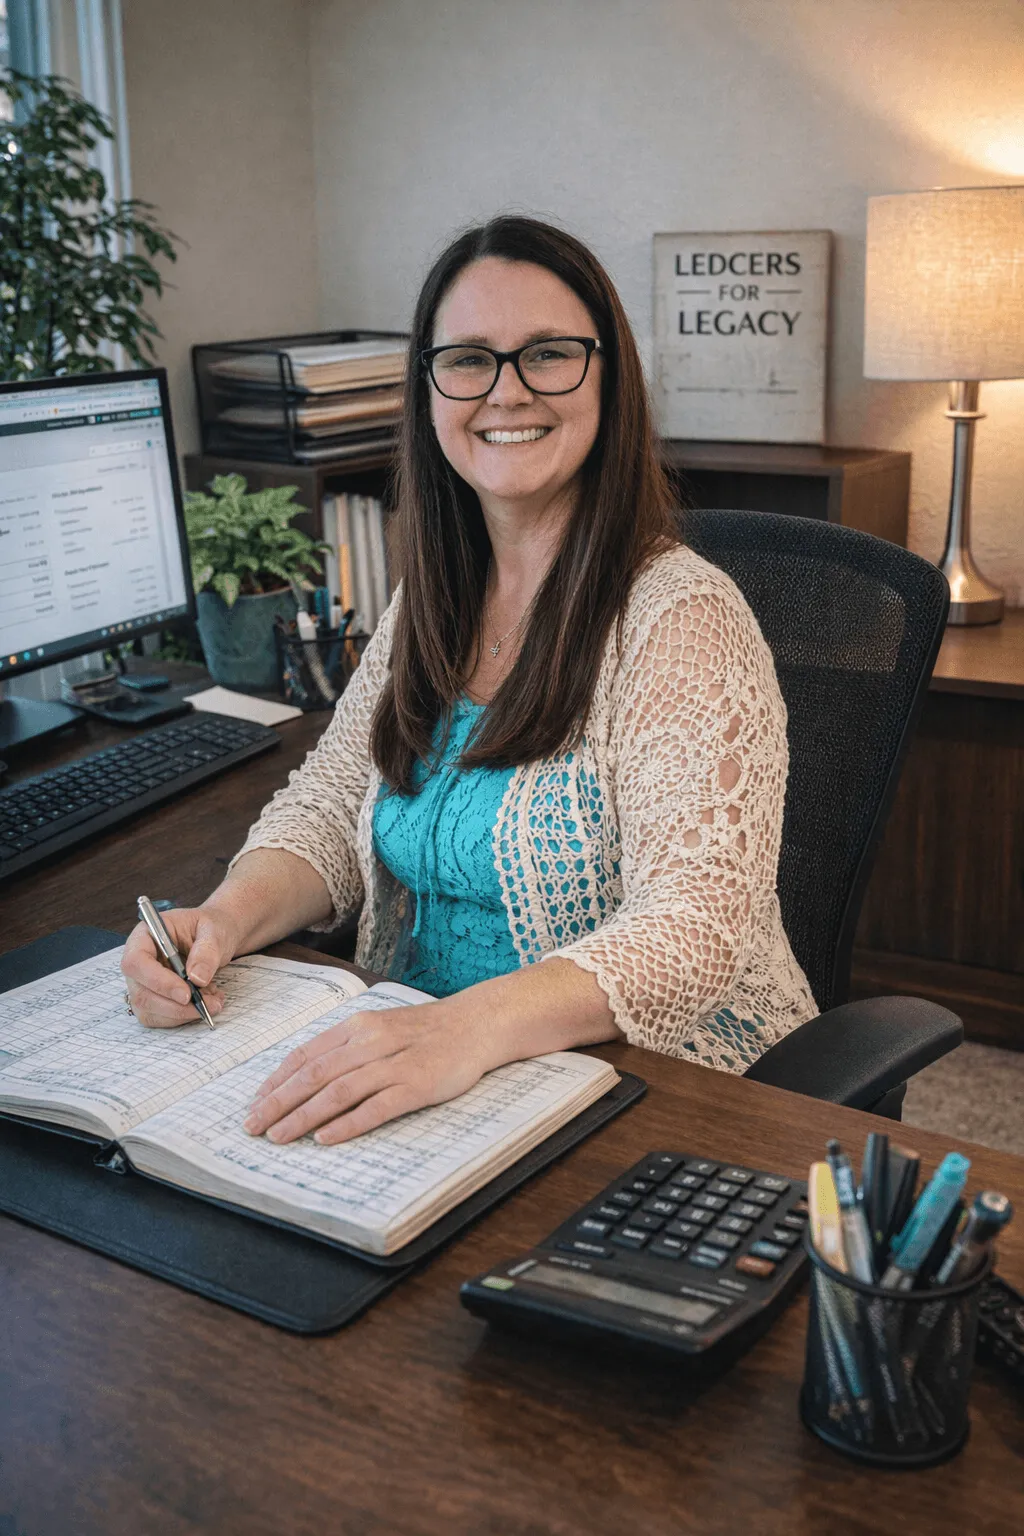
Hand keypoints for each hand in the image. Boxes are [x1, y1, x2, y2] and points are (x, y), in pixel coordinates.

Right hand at [121, 906, 236, 1027]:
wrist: (214, 938)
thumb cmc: (209, 928)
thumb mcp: (213, 930)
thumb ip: (206, 951)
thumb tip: (197, 978)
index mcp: (145, 936)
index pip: (136, 962)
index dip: (157, 981)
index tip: (186, 993)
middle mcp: (138, 962)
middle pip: (141, 993)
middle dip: (176, 1006)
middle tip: (208, 1004)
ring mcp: (142, 983)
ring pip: (149, 1010)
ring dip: (182, 1014)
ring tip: (213, 1001)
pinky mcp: (152, 999)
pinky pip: (159, 1018)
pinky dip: (183, 1017)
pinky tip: (204, 1003)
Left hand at [243, 1003, 491, 1145]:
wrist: (476, 1024)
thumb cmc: (426, 1031)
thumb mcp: (381, 1028)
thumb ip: (347, 1049)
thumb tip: (307, 1076)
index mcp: (357, 1027)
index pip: (306, 1055)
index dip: (277, 1081)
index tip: (256, 1103)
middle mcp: (370, 1043)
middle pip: (314, 1075)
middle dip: (278, 1103)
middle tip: (252, 1126)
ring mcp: (394, 1064)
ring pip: (338, 1092)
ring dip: (303, 1116)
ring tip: (279, 1136)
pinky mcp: (416, 1086)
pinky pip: (375, 1107)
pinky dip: (347, 1123)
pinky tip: (325, 1138)